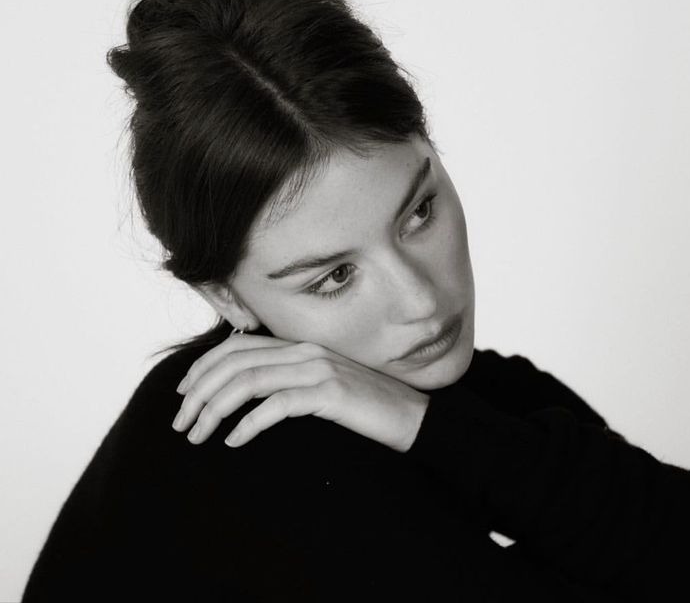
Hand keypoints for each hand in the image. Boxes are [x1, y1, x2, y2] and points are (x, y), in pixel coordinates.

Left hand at [171, 333, 429, 452]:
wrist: (413, 416)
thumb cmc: (365, 405)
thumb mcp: (321, 384)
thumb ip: (289, 378)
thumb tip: (246, 391)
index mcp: (300, 345)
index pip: (237, 346)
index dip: (203, 367)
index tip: (183, 393)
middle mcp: (305, 351)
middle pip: (234, 363)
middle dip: (198, 391)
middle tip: (180, 422)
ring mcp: (318, 370)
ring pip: (248, 381)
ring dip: (214, 409)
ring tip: (198, 435)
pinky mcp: (329, 394)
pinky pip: (277, 406)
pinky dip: (249, 424)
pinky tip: (234, 442)